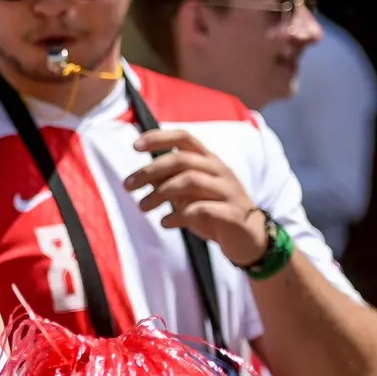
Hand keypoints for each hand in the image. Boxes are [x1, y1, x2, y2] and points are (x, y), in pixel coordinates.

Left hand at [127, 127, 265, 265]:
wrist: (248, 238)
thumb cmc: (213, 211)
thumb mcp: (187, 194)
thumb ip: (167, 182)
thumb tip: (139, 176)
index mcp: (208, 161)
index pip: (184, 138)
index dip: (159, 138)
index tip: (134, 146)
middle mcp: (219, 170)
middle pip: (182, 159)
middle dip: (150, 171)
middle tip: (128, 186)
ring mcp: (227, 191)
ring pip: (191, 180)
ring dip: (160, 193)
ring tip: (142, 207)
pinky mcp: (232, 214)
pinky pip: (202, 209)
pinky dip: (178, 215)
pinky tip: (165, 223)